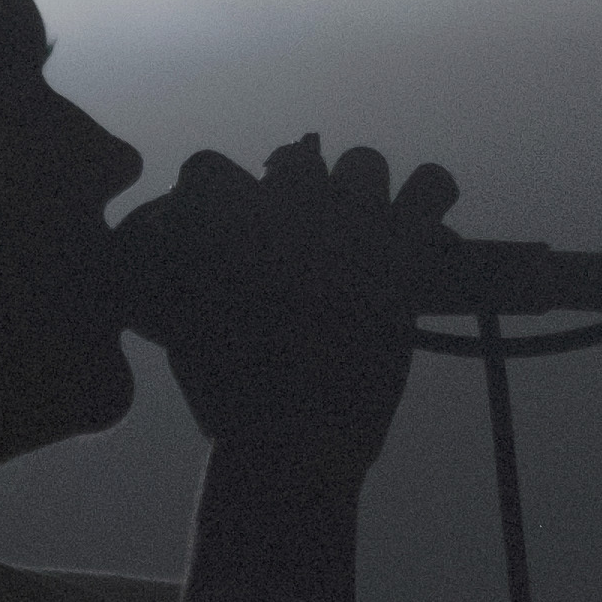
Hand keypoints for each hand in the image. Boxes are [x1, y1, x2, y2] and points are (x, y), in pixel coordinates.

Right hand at [138, 135, 456, 482]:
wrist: (292, 441)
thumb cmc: (228, 396)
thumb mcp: (177, 331)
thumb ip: (174, 277)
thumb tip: (169, 240)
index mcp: (229, 221)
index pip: (210, 166)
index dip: (221, 191)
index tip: (237, 218)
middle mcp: (288, 207)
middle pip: (300, 160)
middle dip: (302, 192)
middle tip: (308, 238)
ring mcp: (349, 223)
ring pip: (364, 162)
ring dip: (361, 193)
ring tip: (364, 232)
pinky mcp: (402, 249)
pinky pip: (432, 184)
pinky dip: (428, 197)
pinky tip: (420, 227)